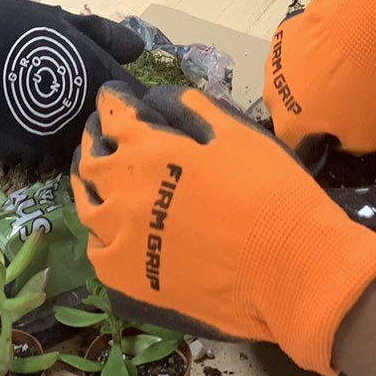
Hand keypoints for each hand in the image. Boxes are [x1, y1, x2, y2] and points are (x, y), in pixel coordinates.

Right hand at [0, 0, 141, 168]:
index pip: (136, 99)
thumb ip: (103, 36)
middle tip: (83, 103)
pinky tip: (31, 126)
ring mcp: (56, 141)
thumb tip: (139, 50)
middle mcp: (84, 115)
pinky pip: (48, 157)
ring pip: (80, 146)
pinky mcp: (28, 157)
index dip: (134, 98)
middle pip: (111, 128)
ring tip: (56, 116)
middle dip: (106, 119)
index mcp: (98, 79)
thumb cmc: (12, 27)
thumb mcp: (61, 20)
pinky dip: (46, 146)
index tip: (126, 95)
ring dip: (75, 135)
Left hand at [73, 84, 375, 374]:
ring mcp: (119, 239)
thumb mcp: (236, 132)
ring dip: (88, 185)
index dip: (112, 100)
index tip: (114, 96)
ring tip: (95, 178)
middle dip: (94, 138)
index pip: (113, 114)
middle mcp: (122, 192)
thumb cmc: (270, 192)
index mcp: (147, 150)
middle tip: (101, 132)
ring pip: (86, 205)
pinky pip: (97, 251)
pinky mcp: (127, 279)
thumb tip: (160, 98)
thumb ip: (192, 109)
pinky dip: (99, 234)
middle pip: (90, 159)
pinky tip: (110, 229)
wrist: (289, 269)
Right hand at [264, 0, 375, 155]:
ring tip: (350, 63)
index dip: (324, 140)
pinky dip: (318, 46)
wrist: (370, 18)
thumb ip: (348, 146)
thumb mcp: (371, 135)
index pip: (300, 146)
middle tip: (351, 94)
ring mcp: (276, 57)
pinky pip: (302, 46)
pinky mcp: (287, 27)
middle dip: (317, 105)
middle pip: (294, 109)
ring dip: (316, 74)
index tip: (346, 128)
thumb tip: (341, 138)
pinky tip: (344, 39)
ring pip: (296, 76)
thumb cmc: (369, 82)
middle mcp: (271, 92)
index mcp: (287, 124)